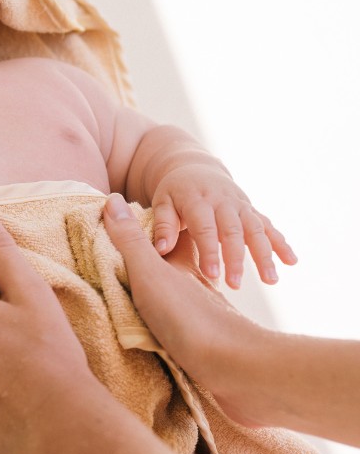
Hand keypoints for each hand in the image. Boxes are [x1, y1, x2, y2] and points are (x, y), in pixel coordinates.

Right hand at [103, 192, 267, 425]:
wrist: (235, 370)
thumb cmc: (189, 317)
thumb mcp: (151, 274)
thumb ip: (131, 241)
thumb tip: (112, 199)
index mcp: (187, 266)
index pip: (175, 240)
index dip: (161, 230)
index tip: (136, 226)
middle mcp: (200, 288)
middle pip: (182, 270)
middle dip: (165, 264)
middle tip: (136, 263)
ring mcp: (206, 318)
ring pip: (188, 299)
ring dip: (172, 297)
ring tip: (145, 301)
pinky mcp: (209, 347)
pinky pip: (190, 329)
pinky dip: (178, 327)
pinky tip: (168, 338)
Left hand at [150, 163, 295, 288]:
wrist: (195, 169)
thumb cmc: (174, 192)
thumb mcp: (162, 202)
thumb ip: (162, 225)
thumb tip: (162, 250)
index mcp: (197, 200)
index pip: (205, 228)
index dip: (209, 251)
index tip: (212, 274)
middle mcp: (223, 201)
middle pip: (233, 231)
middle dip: (236, 258)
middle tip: (235, 284)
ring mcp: (241, 205)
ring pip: (256, 229)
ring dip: (265, 254)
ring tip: (271, 280)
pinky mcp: (252, 210)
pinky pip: (269, 226)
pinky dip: (281, 242)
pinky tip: (292, 261)